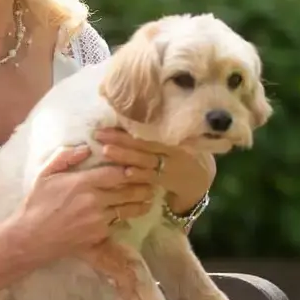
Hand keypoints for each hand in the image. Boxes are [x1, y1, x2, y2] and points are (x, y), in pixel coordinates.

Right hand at [16, 145, 153, 259]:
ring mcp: (98, 220)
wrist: (31, 237)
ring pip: (128, 209)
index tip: (137, 165)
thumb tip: (86, 148)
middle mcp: (94, 200)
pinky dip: (125, 218)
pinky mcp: (99, 235)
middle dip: (142, 185)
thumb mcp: (45, 175)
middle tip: (152, 181)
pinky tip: (132, 213)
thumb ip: (65, 158)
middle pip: (128, 190)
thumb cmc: (37, 204)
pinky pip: (117, 223)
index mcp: (82, 183)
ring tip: (150, 197)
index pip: (116, 172)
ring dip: (141, 202)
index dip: (130, 168)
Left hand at [94, 128, 212, 214]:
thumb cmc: (183, 154)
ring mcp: (169, 167)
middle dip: (120, 140)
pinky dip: (139, 176)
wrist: (200, 180)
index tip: (109, 123)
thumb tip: (128, 116)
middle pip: (143, 145)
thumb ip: (158, 132)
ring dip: (125, 157)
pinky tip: (125, 173)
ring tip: (106, 150)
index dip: (129, 129)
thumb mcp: (176, 140)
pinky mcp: (165, 182)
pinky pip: (150, 178)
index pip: (148, 132)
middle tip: (99, 134)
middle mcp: (171, 151)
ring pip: (144, 161)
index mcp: (172, 138)